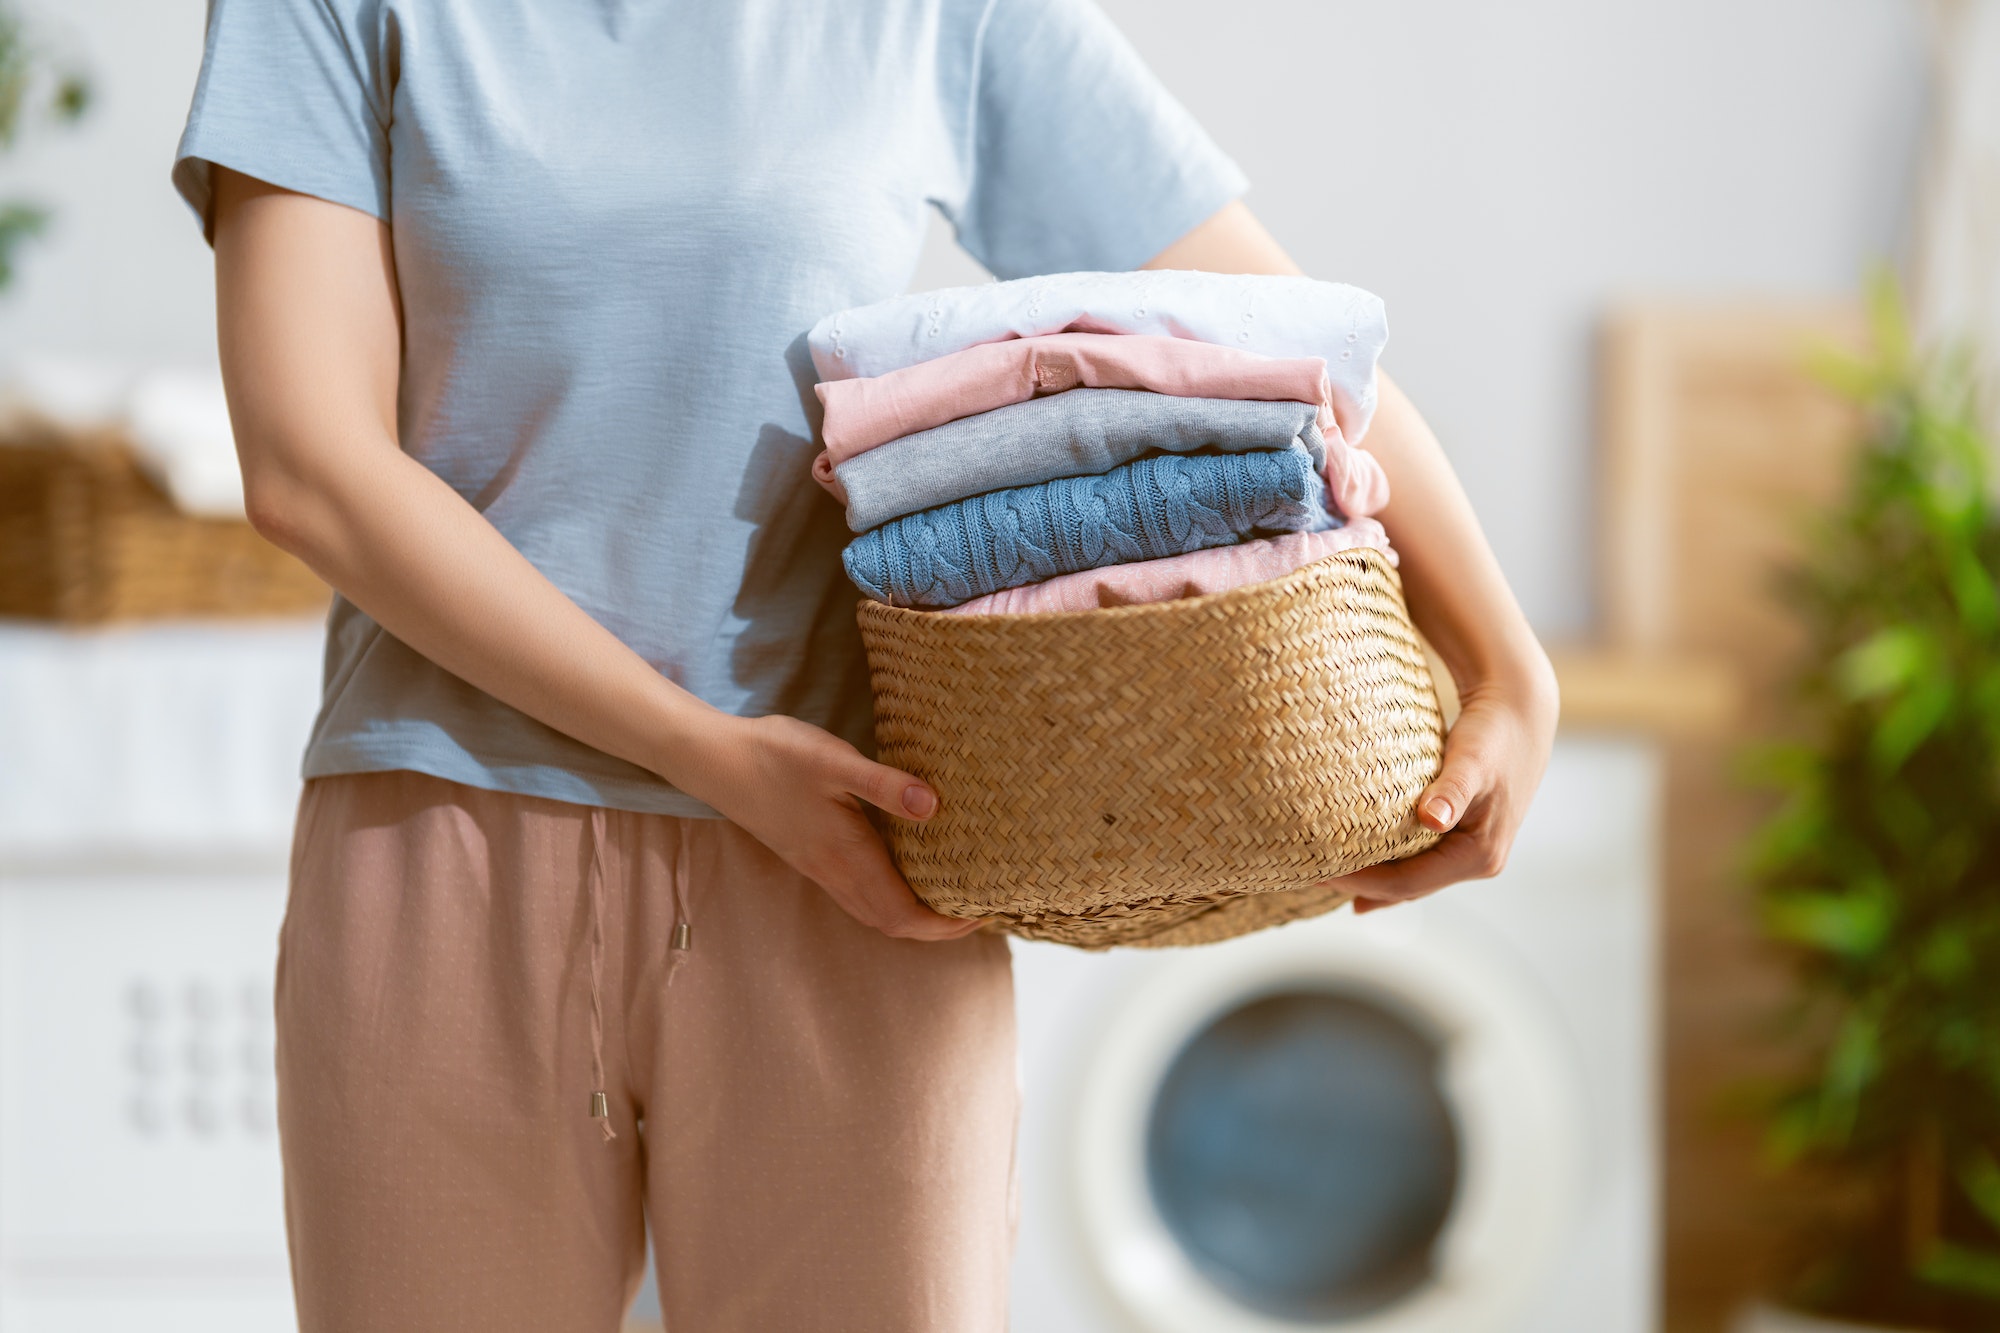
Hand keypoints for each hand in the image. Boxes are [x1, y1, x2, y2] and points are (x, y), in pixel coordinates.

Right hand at [680, 713, 981, 940]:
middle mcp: (833, 872)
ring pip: (872, 911)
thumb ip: (884, 785)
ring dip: (910, 915)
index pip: (903, 914)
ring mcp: (818, 866)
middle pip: (891, 923)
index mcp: (847, 856)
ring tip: (946, 897)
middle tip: (974, 911)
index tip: (980, 915)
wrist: (715, 760)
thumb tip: (934, 808)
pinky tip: (901, 872)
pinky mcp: (809, 855)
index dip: (943, 925)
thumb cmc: (776, 755)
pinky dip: (887, 897)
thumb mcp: (834, 761)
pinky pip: (856, 894)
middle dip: (934, 927)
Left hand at [1339, 667, 1557, 912]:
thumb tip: (1433, 821)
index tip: (1320, 870)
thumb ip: (1451, 791)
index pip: (1408, 883)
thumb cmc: (1493, 735)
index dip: (1361, 882)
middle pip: (1408, 888)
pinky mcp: (1463, 838)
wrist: (1520, 714)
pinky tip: (1360, 885)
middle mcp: (1480, 863)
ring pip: (1413, 881)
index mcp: (1480, 855)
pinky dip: (1389, 871)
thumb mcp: (1472, 761)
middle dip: (1359, 886)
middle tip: (1309, 874)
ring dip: (1372, 883)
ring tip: (1325, 879)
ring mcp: (1473, 854)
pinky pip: (1419, 865)